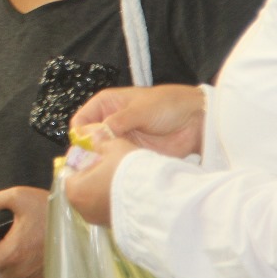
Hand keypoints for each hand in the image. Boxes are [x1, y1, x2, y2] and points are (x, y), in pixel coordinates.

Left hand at [65, 134, 138, 226]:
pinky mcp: (114, 226)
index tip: (93, 151)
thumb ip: (101, 142)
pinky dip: (115, 198)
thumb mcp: (114, 147)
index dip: (82, 158)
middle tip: (108, 161)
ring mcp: (98, 220)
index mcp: (74, 189)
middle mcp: (82, 209)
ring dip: (105, 186)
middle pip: (82, 185)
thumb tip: (95, 137)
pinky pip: (110, 208)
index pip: (70, 170)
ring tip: (120, 174)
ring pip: (96, 197)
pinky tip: (128, 189)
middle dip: (93, 173)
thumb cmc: (128, 172)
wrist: (156, 200)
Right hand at [71, 84, 205, 157]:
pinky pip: (118, 162)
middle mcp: (109, 122)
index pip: (81, 121)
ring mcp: (121, 139)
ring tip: (108, 170)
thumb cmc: (168, 105)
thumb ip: (116, 123)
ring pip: (101, 154)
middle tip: (94, 164)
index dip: (80, 135)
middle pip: (88, 141)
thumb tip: (93, 137)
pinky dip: (117, 168)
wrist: (196, 120)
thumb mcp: (139, 110)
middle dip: (89, 152)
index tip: (85, 149)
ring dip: (103, 162)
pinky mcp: (132, 153)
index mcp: (105, 105)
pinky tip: (120, 172)